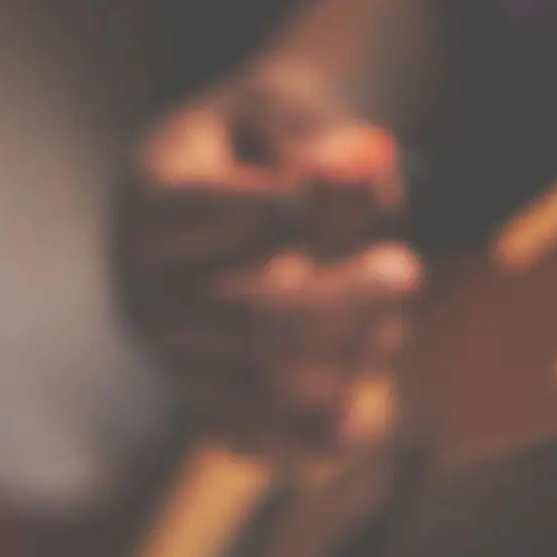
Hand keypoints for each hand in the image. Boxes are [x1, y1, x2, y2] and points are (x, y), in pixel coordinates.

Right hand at [116, 60, 419, 456]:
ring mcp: (175, 359)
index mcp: (150, 206)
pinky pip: (260, 443)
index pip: (212, 215)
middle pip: (247, 322)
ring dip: (343, 368)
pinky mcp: (208, 406)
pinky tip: (363, 422)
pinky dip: (314, 442)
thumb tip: (367, 162)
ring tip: (393, 333)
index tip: (370, 186)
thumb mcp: (281, 114)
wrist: (227, 207)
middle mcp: (146, 293)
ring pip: (260, 393)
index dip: (293, 210)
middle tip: (410, 271)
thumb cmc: (261, 148)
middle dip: (339, 304)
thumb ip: (318, 135)